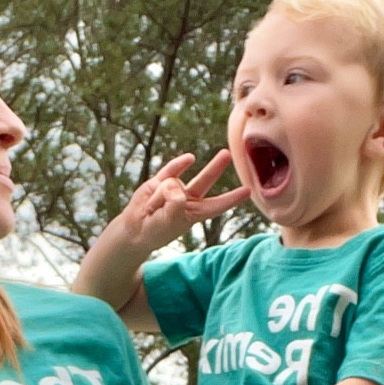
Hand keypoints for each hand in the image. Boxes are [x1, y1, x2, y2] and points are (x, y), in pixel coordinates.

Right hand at [114, 151, 249, 258]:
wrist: (135, 229)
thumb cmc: (156, 230)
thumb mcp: (169, 221)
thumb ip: (175, 203)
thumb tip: (174, 183)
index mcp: (195, 213)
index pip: (217, 204)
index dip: (232, 198)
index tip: (248, 191)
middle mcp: (188, 198)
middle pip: (205, 180)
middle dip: (215, 167)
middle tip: (226, 153)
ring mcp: (175, 188)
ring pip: (174, 184)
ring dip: (161, 197)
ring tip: (151, 210)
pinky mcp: (160, 181)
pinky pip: (172, 170)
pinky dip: (177, 166)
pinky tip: (190, 159)